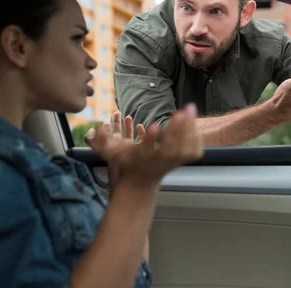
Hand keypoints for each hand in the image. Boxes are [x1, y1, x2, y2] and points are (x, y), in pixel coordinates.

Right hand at [85, 104, 203, 187]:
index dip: (149, 137)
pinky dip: (196, 135)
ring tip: (189, 109)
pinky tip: (194, 121)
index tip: (153, 125)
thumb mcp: (110, 153)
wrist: (142, 181)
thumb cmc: (127, 162)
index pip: (146, 147)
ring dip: (189, 127)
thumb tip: (94, 128)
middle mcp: (159, 159)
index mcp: (142, 155)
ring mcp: (173, 161)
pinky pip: (194, 149)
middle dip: (177, 128)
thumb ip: (99, 141)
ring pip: (186, 147)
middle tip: (180, 111)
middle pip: (171, 145)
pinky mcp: (182, 161)